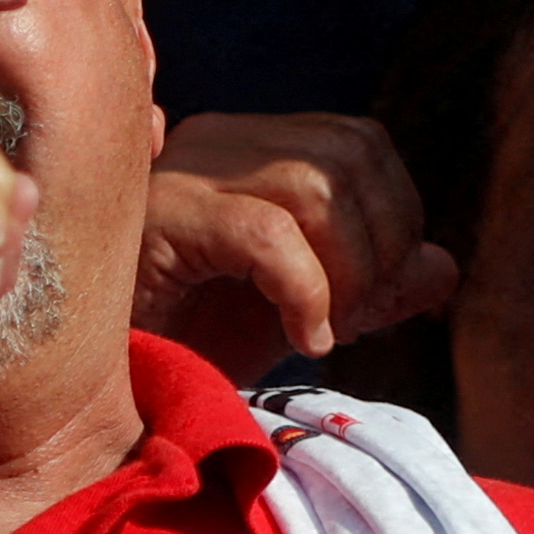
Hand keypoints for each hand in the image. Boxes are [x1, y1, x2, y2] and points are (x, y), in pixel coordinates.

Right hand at [138, 111, 457, 376]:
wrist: (90, 392)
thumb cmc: (185, 345)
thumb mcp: (295, 315)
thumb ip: (371, 288)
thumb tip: (444, 267)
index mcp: (250, 147)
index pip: (360, 143)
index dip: (395, 218)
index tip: (382, 298)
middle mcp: (216, 141)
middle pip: (350, 153)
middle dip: (381, 243)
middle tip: (361, 319)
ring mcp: (181, 172)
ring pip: (317, 185)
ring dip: (349, 269)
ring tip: (329, 331)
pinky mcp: (156, 219)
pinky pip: (266, 235)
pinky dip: (306, 292)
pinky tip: (304, 342)